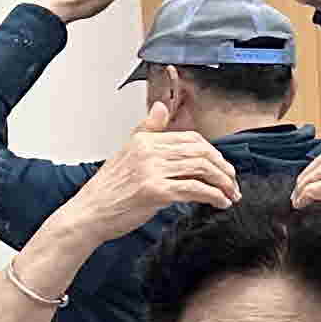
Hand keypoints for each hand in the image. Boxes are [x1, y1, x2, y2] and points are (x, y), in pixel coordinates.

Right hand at [59, 104, 239, 239]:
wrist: (88, 214)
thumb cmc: (109, 189)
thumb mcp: (126, 154)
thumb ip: (147, 131)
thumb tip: (160, 107)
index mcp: (144, 141)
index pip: (192, 139)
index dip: (214, 153)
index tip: (223, 167)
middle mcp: (148, 151)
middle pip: (202, 153)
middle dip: (223, 169)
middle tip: (232, 183)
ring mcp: (151, 171)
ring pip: (202, 170)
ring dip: (223, 184)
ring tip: (230, 195)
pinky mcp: (155, 191)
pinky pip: (196, 190)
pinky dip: (213, 196)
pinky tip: (220, 203)